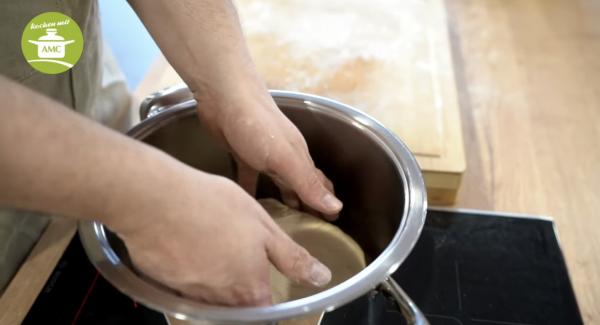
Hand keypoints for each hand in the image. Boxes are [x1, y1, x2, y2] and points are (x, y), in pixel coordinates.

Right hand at [115, 170, 331, 305]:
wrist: (156, 200)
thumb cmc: (214, 207)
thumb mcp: (264, 227)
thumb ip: (292, 258)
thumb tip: (320, 277)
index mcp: (249, 289)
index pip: (266, 311)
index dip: (268, 297)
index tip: (266, 285)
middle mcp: (221, 300)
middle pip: (238, 307)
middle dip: (242, 288)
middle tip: (237, 257)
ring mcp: (191, 294)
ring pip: (212, 297)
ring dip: (216, 279)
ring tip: (214, 246)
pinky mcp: (166, 284)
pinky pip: (186, 286)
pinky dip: (191, 271)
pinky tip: (189, 246)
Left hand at [194, 75, 342, 218]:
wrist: (223, 96)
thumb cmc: (257, 125)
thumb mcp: (285, 158)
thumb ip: (307, 183)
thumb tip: (336, 208)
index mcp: (299, 158)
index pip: (320, 185)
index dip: (327, 204)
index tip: (333, 225)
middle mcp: (285, 158)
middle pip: (300, 186)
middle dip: (307, 206)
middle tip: (310, 229)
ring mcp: (264, 155)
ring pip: (278, 183)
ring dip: (283, 201)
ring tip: (283, 223)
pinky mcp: (242, 154)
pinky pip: (249, 178)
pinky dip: (251, 192)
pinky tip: (247, 205)